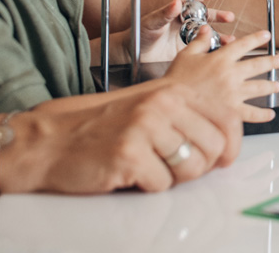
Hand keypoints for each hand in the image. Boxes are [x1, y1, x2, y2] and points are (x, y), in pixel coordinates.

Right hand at [15, 31, 278, 192]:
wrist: (48, 141)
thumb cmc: (97, 128)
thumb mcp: (145, 107)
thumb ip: (184, 117)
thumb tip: (225, 142)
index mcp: (170, 91)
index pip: (226, 118)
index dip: (231, 146)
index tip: (224, 160)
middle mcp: (162, 105)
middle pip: (213, 148)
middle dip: (200, 167)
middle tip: (174, 170)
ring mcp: (145, 128)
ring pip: (191, 168)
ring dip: (174, 178)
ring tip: (149, 170)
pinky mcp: (129, 155)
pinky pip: (161, 185)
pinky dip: (146, 186)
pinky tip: (127, 174)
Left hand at [135, 0, 235, 62]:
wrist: (134, 56)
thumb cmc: (139, 35)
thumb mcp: (150, 22)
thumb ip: (164, 13)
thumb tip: (176, 2)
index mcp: (175, 13)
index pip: (191, 0)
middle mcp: (183, 23)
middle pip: (205, 16)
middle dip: (218, 16)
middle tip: (229, 17)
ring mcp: (186, 37)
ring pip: (207, 34)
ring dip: (219, 35)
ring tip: (230, 39)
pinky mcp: (187, 51)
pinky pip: (202, 48)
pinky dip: (212, 50)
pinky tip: (221, 52)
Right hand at [161, 27, 278, 124]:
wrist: (171, 103)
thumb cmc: (176, 80)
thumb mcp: (186, 55)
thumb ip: (199, 41)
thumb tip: (205, 29)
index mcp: (221, 58)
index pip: (243, 44)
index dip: (256, 38)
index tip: (266, 35)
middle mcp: (230, 74)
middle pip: (257, 65)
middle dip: (272, 61)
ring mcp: (233, 93)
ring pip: (258, 88)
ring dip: (270, 85)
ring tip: (277, 85)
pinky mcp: (231, 111)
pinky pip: (251, 113)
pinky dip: (262, 114)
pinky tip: (270, 114)